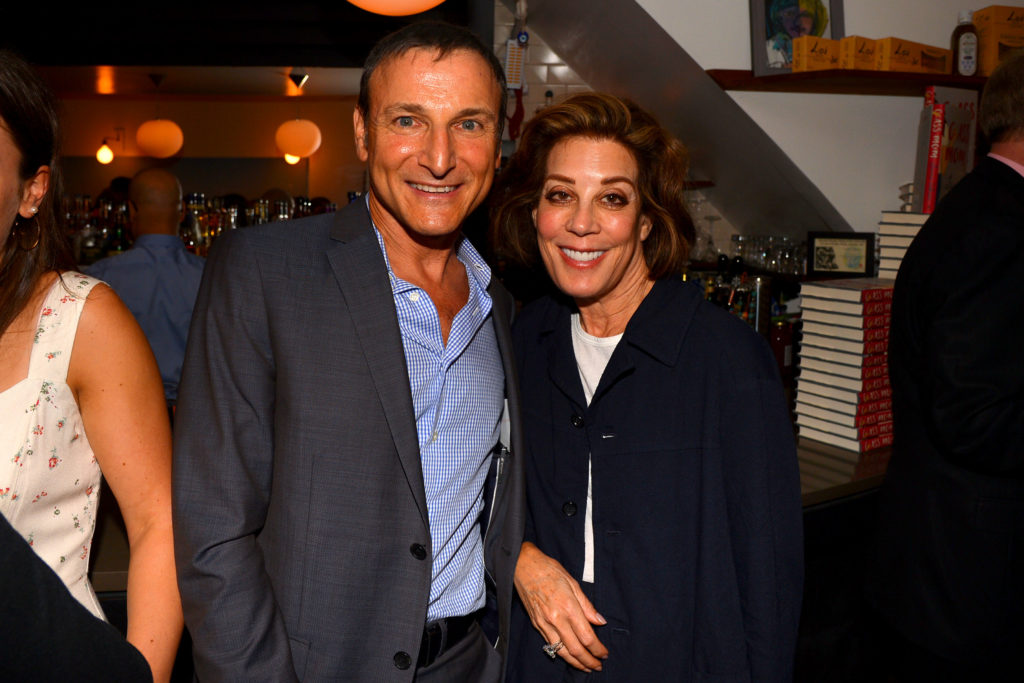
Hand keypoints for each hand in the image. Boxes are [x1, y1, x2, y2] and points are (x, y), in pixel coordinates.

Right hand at [514, 542, 607, 671]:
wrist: (523, 566)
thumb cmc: (549, 570)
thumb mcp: (573, 583)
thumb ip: (587, 605)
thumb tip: (600, 621)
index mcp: (569, 607)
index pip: (587, 637)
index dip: (598, 649)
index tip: (604, 654)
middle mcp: (556, 619)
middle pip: (576, 649)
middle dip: (589, 661)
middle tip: (598, 665)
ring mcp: (544, 624)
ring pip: (562, 652)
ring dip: (576, 662)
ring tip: (586, 666)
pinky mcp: (536, 624)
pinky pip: (550, 645)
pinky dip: (562, 654)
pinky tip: (569, 656)